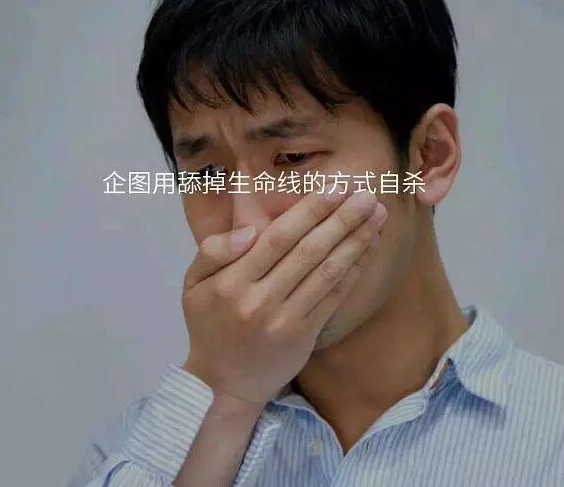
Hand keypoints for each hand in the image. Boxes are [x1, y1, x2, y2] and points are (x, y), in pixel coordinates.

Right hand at [181, 187, 386, 405]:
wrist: (223, 383)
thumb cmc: (210, 324)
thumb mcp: (193, 285)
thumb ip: (214, 251)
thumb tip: (250, 231)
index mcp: (233, 282)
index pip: (278, 238)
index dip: (311, 211)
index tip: (336, 188)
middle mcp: (261, 299)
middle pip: (309, 251)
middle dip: (342, 219)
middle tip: (369, 194)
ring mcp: (286, 320)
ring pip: (328, 273)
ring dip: (356, 241)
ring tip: (378, 216)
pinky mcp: (305, 335)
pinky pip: (334, 298)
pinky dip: (354, 271)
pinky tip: (368, 249)